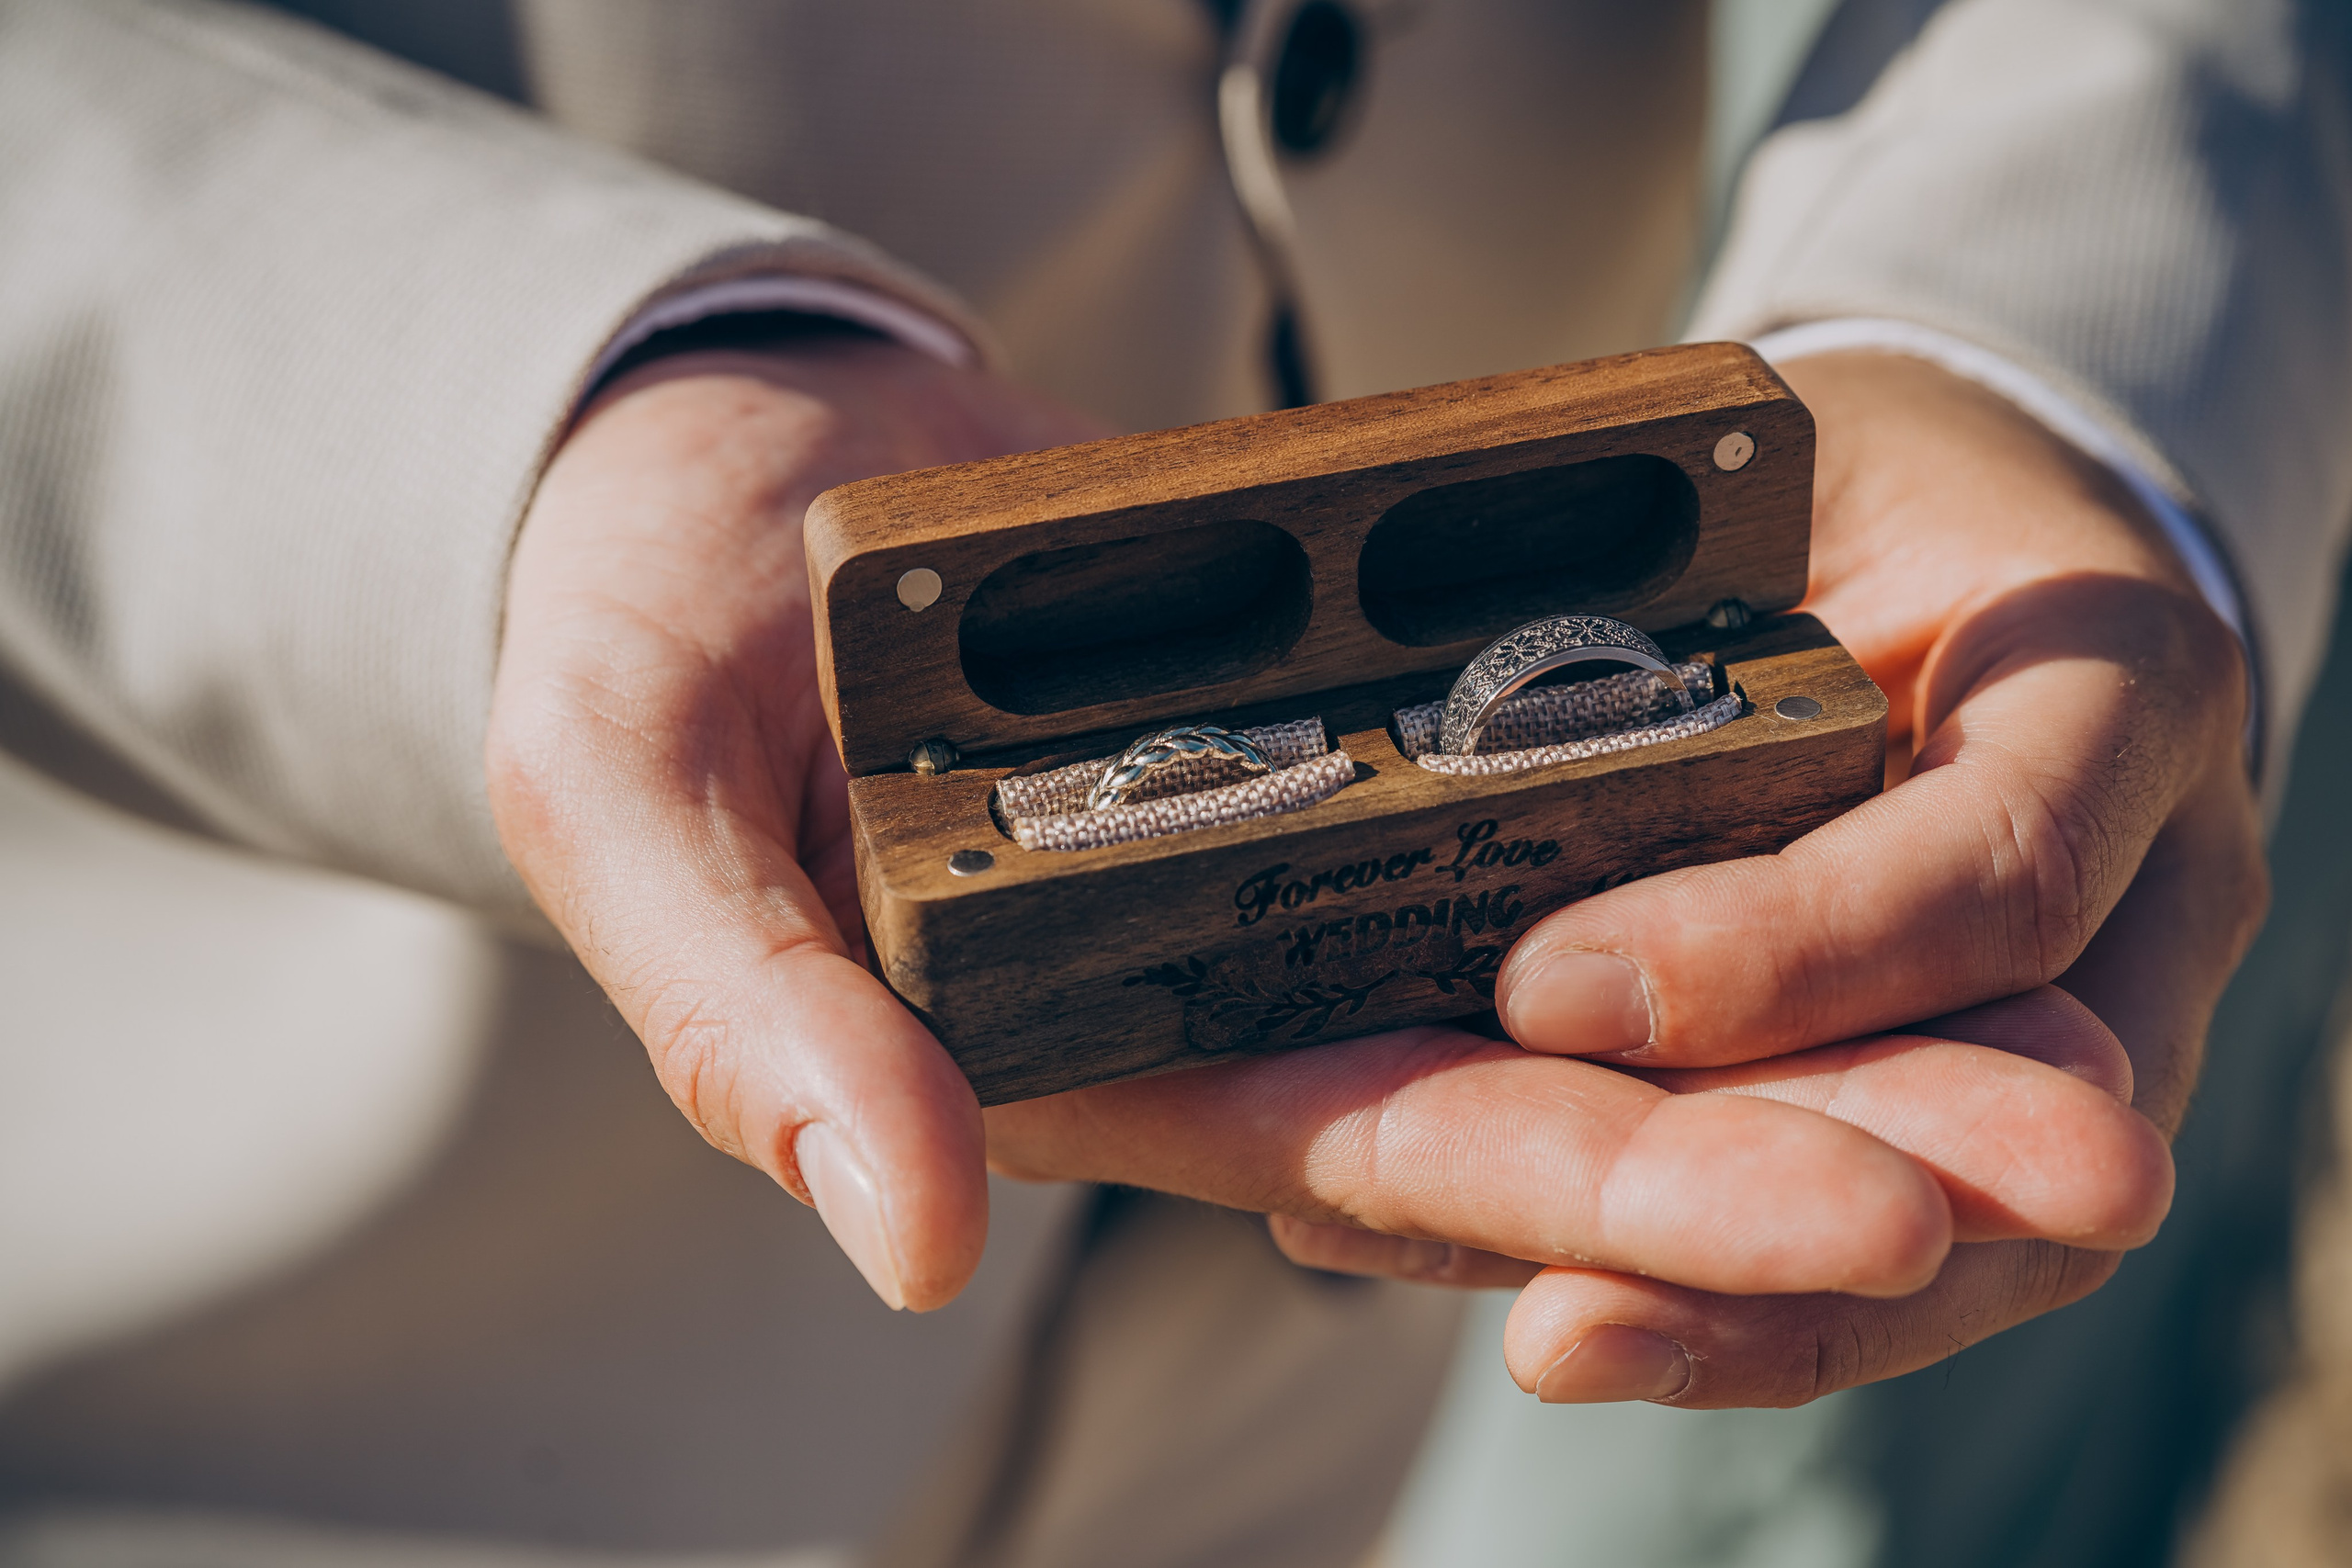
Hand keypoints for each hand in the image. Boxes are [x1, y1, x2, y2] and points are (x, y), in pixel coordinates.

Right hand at [496, 332, 1986, 1317]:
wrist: (702, 458)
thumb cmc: (630, 632)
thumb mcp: (629, 807)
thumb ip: (746, 1020)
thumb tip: (910, 1236)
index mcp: (1087, 1045)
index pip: (1386, 1143)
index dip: (1626, 1194)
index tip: (1865, 1216)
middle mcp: (1230, 974)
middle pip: (1569, 1082)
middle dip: (1822, 1140)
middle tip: (2085, 1163)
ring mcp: (1306, 847)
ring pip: (1610, 954)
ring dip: (1842, 1011)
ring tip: (2088, 1051)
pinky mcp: (1355, 714)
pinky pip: (1568, 778)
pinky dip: (1743, 832)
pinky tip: (1932, 850)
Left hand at [1233, 352, 2266, 1403]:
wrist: (1963, 530)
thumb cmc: (1864, 480)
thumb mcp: (1794, 462)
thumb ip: (1677, 577)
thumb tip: (1410, 719)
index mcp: (2116, 683)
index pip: (1995, 864)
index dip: (1786, 952)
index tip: (1551, 990)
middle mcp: (2145, 887)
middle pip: (2016, 1129)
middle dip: (1787, 1235)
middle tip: (1572, 1314)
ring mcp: (2097, 1014)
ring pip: (1974, 1235)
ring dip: (1746, 1309)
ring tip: (1552, 1339)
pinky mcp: (1999, 1083)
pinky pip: (1889, 1211)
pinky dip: (1726, 1282)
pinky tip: (1553, 1298)